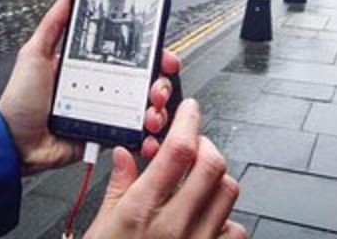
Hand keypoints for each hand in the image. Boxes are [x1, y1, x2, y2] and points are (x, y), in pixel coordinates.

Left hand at [0, 0, 179, 174]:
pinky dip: (146, 134)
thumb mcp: (35, 54)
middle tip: (158, 88)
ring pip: (144, 108)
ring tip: (151, 112)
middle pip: (144, 82)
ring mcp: (105, 112)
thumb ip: (54, 24)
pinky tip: (147, 132)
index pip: (128, 55)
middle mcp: (101, 88)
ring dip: (157, 109)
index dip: (150, 54)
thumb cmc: (20, 100)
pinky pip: (132, 134)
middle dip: (160, 84)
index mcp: (87, 67)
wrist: (14, 142)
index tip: (163, 55)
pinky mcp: (105, 135)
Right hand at [84, 99, 245, 238]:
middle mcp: (176, 226)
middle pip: (213, 165)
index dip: (189, 121)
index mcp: (143, 210)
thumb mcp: (101, 225)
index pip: (179, 151)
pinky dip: (225, 217)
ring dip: (215, 178)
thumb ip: (117, 185)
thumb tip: (123, 155)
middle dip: (205, 145)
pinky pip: (234, 230)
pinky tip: (205, 217)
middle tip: (192, 145)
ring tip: (196, 181)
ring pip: (228, 192)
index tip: (189, 110)